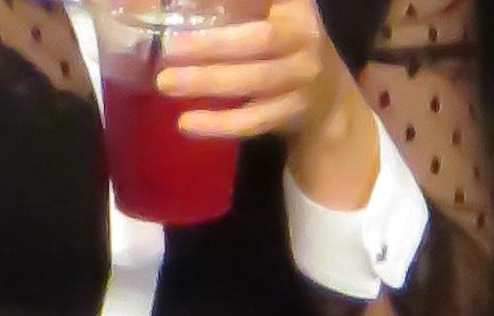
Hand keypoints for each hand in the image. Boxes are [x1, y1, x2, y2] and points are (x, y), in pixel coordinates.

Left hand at [158, 0, 348, 147]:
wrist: (326, 97)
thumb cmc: (285, 45)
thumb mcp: (274, 14)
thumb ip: (241, 8)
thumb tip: (187, 4)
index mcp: (296, 7)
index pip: (265, 0)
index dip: (237, 3)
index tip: (197, 4)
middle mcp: (304, 38)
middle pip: (257, 41)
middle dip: (210, 45)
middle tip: (168, 50)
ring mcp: (301, 79)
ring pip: (251, 82)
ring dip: (206, 83)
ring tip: (166, 83)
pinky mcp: (291, 113)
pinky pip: (252, 121)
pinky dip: (218, 124)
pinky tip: (187, 123)